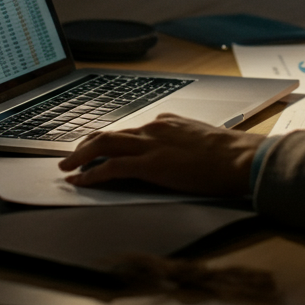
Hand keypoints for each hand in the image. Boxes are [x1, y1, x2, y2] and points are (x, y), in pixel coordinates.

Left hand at [58, 114, 263, 195]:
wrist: (239, 158)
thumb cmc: (228, 153)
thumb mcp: (201, 140)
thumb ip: (182, 142)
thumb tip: (176, 153)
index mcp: (166, 122)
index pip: (129, 130)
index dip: (109, 141)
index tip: (96, 148)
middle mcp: (153, 128)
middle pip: (109, 133)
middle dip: (85, 145)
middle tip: (70, 156)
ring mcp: (150, 144)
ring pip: (103, 145)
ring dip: (80, 157)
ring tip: (66, 168)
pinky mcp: (151, 163)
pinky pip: (112, 167)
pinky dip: (93, 174)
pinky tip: (82, 182)